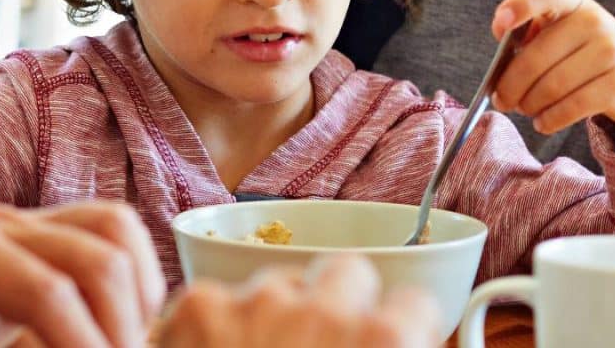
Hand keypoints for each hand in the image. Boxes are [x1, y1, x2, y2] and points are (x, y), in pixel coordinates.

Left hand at [0, 202, 162, 347]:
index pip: (50, 295)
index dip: (87, 347)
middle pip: (98, 258)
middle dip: (123, 328)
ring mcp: (18, 218)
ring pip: (116, 230)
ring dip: (138, 298)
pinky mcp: (40, 227)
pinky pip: (110, 231)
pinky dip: (132, 276)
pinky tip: (119, 328)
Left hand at [153, 254, 440, 347]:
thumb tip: (412, 339)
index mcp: (387, 342)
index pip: (416, 305)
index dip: (396, 330)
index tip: (382, 346)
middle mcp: (327, 308)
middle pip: (346, 273)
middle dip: (335, 305)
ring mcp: (258, 301)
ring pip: (277, 281)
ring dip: (271, 315)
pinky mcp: (198, 304)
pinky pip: (217, 297)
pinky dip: (212, 326)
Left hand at [491, 0, 614, 148]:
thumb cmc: (587, 54)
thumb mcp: (566, 34)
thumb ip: (532, 38)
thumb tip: (500, 66)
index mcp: (574, 1)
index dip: (520, 5)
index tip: (499, 28)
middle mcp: (594, 21)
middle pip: (535, 57)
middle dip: (510, 85)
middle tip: (502, 100)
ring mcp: (610, 52)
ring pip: (550, 87)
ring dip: (529, 105)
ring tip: (525, 109)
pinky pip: (570, 108)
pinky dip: (549, 120)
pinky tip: (543, 123)